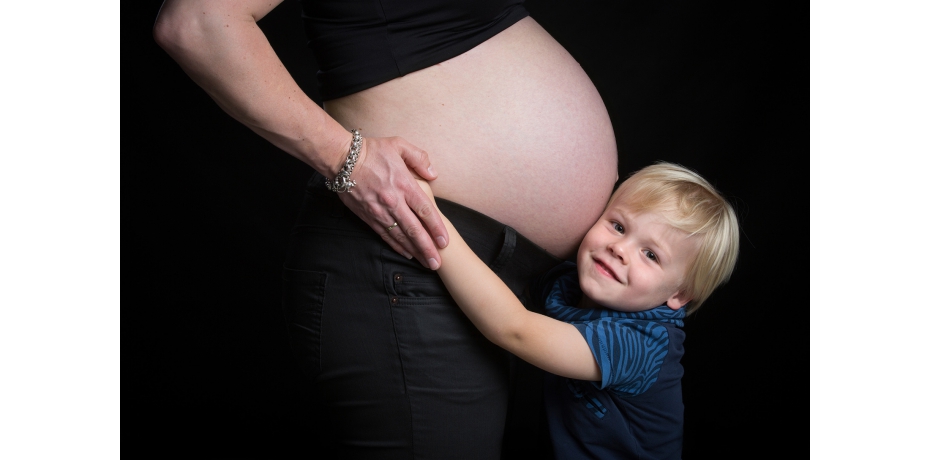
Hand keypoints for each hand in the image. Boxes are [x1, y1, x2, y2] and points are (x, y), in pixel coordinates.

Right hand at [337, 135, 448, 269]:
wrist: (342, 159)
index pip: (425, 211)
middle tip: (437, 263)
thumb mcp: (398, 145)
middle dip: (427, 248)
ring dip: (414, 251)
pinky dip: (396, 246)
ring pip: (400, 236)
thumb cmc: (371, 150)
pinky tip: (406, 253)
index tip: (445, 242)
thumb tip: (433, 174)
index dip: (436, 228)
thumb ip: (419, 158)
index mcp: (404, 184)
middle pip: (414, 229)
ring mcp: (379, 211)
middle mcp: (393, 201)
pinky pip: (385, 235)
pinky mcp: (368, 216)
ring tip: (426, 263)